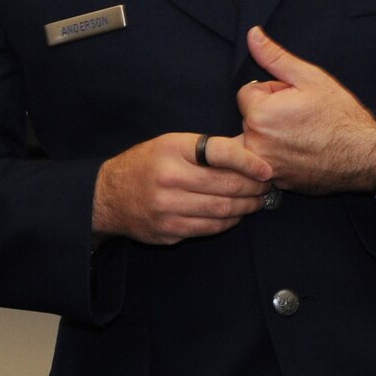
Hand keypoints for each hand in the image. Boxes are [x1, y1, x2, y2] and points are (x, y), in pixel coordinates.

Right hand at [91, 131, 274, 245]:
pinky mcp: (169, 230)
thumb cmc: (146, 165)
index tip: (266, 169)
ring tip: (257, 201)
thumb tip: (248, 155)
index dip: (249, 162)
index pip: (220, 153)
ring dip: (246, 207)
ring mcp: (168, 208)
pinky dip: (228, 222)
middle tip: (267, 186)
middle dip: (253, 187)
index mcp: (171, 150)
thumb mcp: (170, 145)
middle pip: (226, 185)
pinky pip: (209, 228)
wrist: (108, 197)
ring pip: (222, 210)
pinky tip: (235, 214)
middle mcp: (169, 178)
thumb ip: (204, 149)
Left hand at [236, 25, 375, 194]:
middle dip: (271, 113)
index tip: (293, 99)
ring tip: (302, 135)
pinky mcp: (276, 181)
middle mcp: (256, 144)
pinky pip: (268, 161)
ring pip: (258, 140)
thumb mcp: (309, 77)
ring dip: (273, 135)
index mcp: (260, 114)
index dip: (272, 92)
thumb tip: (252, 34)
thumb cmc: (341, 116)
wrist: (366, 155)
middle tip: (301, 117)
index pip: (248, 93)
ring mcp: (266, 166)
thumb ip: (274, 57)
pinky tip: (304, 152)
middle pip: (251, 117)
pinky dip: (281, 156)